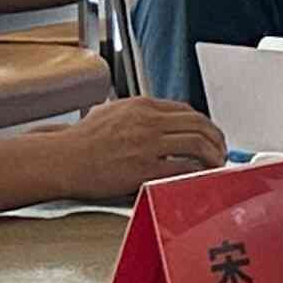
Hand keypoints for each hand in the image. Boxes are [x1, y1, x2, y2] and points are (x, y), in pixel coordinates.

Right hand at [53, 95, 225, 198]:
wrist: (61, 159)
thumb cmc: (81, 141)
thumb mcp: (112, 112)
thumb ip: (139, 114)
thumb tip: (161, 120)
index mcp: (143, 106)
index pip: (187, 111)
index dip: (204, 124)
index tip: (210, 135)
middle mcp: (149, 121)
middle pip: (198, 124)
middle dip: (216, 138)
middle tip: (221, 151)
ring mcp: (147, 144)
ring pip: (196, 143)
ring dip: (213, 155)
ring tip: (216, 164)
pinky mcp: (143, 168)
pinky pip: (181, 167)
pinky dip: (196, 172)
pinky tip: (199, 176)